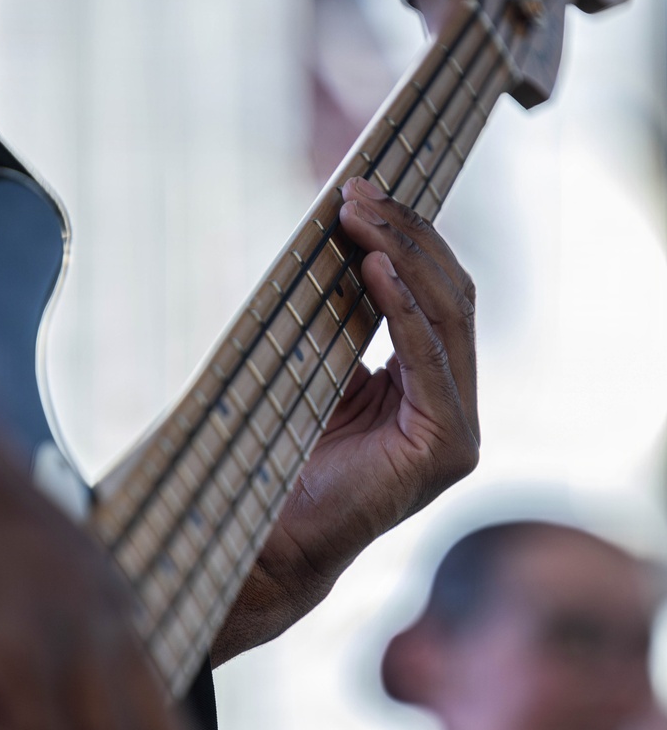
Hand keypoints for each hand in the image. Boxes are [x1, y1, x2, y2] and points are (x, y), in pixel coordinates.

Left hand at [213, 176, 478, 663]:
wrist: (270, 538)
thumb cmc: (285, 456)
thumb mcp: (318, 367)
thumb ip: (343, 317)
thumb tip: (339, 237)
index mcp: (428, 383)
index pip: (437, 292)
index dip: (405, 236)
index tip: (358, 191)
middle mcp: (453, 402)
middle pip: (451, 294)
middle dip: (406, 234)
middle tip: (357, 193)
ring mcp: (458, 427)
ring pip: (450, 317)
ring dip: (403, 256)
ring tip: (362, 218)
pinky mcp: (446, 449)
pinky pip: (431, 363)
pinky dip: (405, 311)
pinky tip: (375, 270)